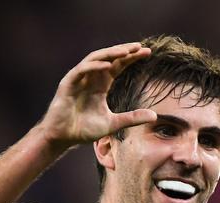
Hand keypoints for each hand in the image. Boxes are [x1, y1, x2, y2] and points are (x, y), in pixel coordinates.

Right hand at [41, 42, 156, 146]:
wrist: (64, 138)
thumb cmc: (84, 130)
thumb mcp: (114, 124)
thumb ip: (133, 118)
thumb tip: (155, 115)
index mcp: (100, 85)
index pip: (118, 66)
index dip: (131, 58)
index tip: (147, 53)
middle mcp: (90, 78)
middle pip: (109, 58)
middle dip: (124, 51)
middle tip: (140, 47)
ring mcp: (79, 79)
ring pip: (95, 59)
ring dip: (110, 53)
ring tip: (125, 51)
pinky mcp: (68, 83)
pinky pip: (82, 70)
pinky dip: (94, 66)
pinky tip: (107, 65)